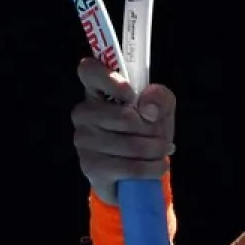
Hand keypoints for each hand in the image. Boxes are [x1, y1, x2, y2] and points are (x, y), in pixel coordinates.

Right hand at [72, 56, 176, 205]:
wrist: (132, 173)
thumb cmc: (144, 130)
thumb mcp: (159, 108)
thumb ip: (159, 98)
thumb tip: (148, 109)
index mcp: (96, 89)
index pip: (89, 70)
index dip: (111, 79)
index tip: (131, 94)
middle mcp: (84, 112)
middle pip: (125, 116)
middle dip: (153, 128)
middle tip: (160, 133)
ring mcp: (84, 140)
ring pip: (132, 144)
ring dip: (156, 149)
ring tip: (160, 150)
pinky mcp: (91, 167)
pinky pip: (131, 167)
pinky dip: (152, 168)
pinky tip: (157, 166)